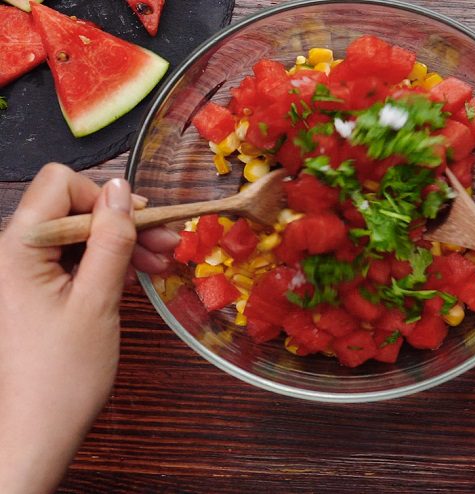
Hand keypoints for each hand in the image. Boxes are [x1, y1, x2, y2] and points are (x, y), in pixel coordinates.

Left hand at [0, 164, 178, 493]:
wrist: (40, 429)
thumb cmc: (66, 371)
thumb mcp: (97, 300)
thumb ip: (111, 240)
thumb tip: (123, 189)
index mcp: (18, 248)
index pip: (60, 185)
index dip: (106, 198)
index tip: (143, 225)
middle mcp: (15, 252)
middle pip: (72, 207)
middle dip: (121, 221)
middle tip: (167, 242)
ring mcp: (25, 271)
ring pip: (79, 233)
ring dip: (120, 242)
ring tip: (161, 261)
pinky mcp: (38, 288)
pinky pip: (75, 258)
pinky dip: (107, 262)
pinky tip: (136, 275)